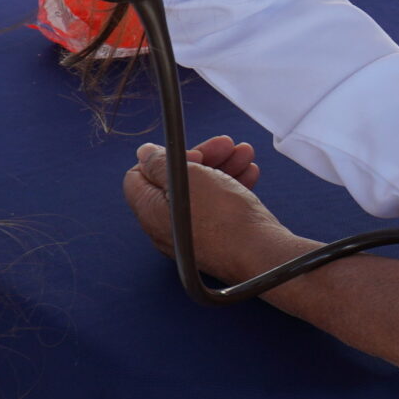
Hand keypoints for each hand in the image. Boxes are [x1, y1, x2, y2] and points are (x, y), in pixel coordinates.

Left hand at [123, 142, 307, 282]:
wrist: (258, 253)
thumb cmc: (223, 217)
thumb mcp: (186, 176)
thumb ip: (158, 162)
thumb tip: (144, 154)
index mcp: (150, 211)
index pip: (140, 175)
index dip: (163, 157)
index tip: (190, 151)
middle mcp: (165, 227)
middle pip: (174, 181)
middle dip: (203, 158)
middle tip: (224, 145)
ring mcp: (189, 236)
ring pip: (200, 192)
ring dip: (221, 168)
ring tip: (244, 155)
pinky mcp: (213, 241)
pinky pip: (216, 208)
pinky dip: (229, 187)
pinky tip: (248, 174)